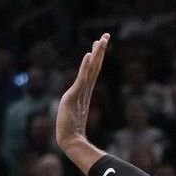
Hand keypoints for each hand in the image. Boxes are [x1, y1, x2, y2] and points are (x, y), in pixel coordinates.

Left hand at [56, 33, 108, 149]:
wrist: (70, 140)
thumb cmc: (71, 131)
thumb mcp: (73, 113)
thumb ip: (76, 108)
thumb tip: (78, 107)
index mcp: (84, 91)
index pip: (92, 70)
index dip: (97, 57)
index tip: (100, 43)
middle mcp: (85, 89)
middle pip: (95, 66)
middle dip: (100, 50)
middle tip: (106, 35)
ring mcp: (81, 92)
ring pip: (91, 70)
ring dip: (96, 54)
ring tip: (101, 40)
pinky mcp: (75, 96)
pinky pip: (82, 78)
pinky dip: (85, 67)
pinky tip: (89, 55)